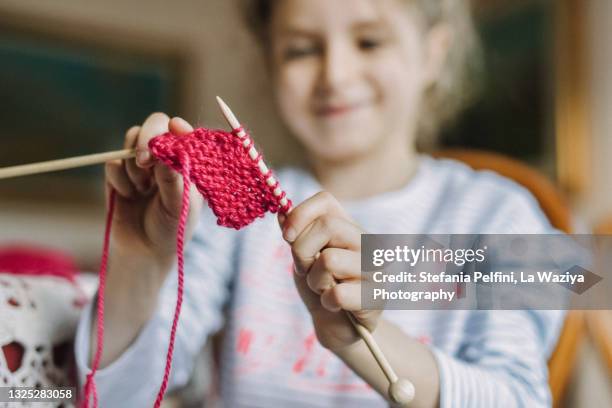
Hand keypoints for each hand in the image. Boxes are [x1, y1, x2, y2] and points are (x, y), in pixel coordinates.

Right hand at [104, 113, 203, 273]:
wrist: (144, 253)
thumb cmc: (172, 230)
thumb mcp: (179, 205)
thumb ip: (173, 177)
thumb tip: (167, 148)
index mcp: (187, 162)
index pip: (182, 130)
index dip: (175, 128)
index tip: (172, 132)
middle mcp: (165, 157)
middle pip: (155, 124)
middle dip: (147, 138)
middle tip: (144, 161)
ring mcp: (141, 163)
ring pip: (131, 139)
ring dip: (134, 166)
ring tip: (141, 190)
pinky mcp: (119, 174)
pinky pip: (113, 162)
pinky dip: (119, 179)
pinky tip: (128, 197)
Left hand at [279, 191, 381, 351]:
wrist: (337, 327)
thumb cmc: (320, 287)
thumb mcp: (303, 257)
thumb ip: (296, 235)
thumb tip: (281, 213)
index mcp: (349, 226)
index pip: (326, 200)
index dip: (300, 214)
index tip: (286, 236)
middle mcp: (368, 241)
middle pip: (327, 226)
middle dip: (303, 252)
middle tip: (306, 270)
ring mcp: (376, 268)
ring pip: (329, 260)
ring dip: (315, 281)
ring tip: (324, 289)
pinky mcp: (377, 296)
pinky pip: (338, 293)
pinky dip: (327, 302)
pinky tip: (334, 305)